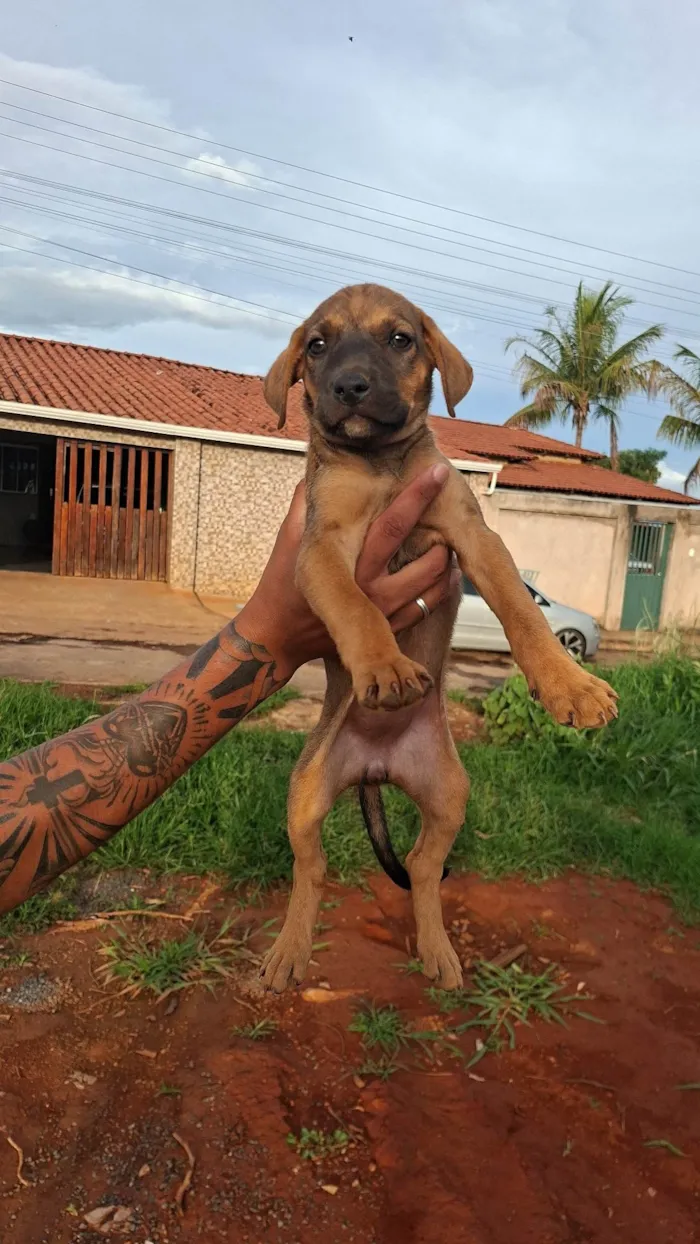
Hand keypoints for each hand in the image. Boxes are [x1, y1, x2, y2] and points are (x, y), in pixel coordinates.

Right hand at [238, 463, 459, 676]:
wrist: (279, 637)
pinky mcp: (385, 632)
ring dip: (446, 562)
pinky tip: (446, 573)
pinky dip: (440, 589)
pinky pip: (425, 609)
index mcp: (347, 561)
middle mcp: (369, 588)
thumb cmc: (281, 582)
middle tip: (457, 510)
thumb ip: (305, 503)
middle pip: (425, 558)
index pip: (394, 524)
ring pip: (432, 585)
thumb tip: (319, 468)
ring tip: (450, 542)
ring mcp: (381, 614)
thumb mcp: (288, 540)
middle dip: (446, 532)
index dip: (419, 496)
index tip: (438, 473)